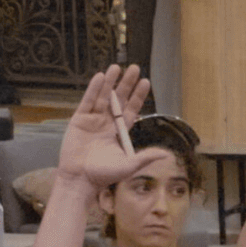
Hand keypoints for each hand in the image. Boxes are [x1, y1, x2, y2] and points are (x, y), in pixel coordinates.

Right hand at [57, 65, 162, 188]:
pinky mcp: (79, 120)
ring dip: (110, 82)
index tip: (146, 82)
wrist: (80, 179)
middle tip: (135, 68)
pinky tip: (100, 77)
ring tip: (117, 67)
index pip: (131, 109)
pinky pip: (88, 101)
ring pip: (103, 97)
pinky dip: (94, 89)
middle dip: (126, 84)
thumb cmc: (103, 175)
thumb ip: (145, 157)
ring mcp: (93, 120)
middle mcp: (107, 123)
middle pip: (119, 99)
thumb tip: (165, 155)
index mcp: (119, 132)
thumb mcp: (128, 166)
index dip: (138, 96)